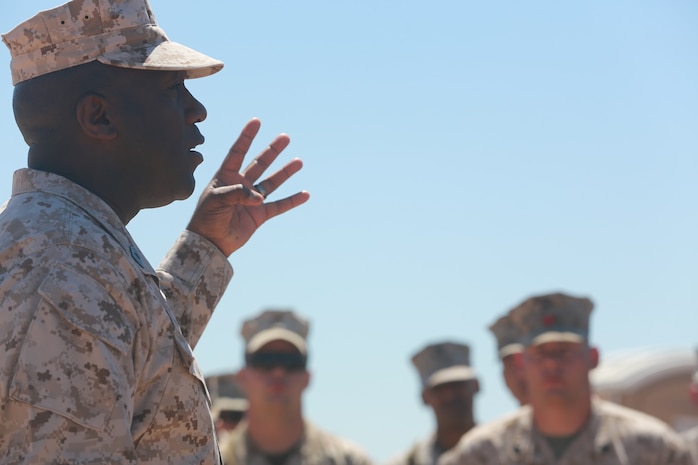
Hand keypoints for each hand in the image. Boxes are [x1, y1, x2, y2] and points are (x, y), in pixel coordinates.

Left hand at [186, 118, 308, 255]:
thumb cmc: (207, 218)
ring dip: (284, 172)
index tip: (256, 121)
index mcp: (226, 177)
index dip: (246, 137)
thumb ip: (237, 194)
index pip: (237, 152)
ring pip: (271, 182)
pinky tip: (305, 194)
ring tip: (298, 161)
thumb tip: (259, 197)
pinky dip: (292, 200)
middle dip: (272, 150)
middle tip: (285, 137)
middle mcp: (240, 185)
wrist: (209, 243)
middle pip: (259, 163)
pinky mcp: (259, 215)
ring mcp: (251, 200)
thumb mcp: (216, 200)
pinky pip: (279, 206)